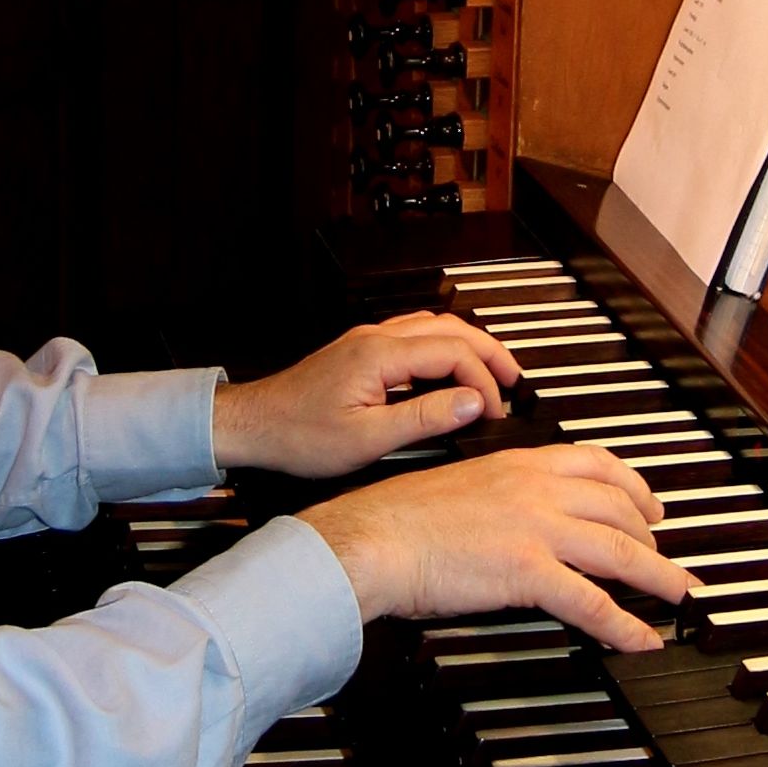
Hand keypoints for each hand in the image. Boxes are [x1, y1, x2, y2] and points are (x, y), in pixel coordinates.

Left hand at [212, 312, 522, 479]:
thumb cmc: (298, 435)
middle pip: (451, 330)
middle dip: (488, 353)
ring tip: (491, 372)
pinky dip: (443, 348)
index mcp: (380, 355)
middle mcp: (375, 338)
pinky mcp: (360, 350)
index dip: (482, 381)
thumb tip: (471, 403)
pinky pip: (414, 335)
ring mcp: (367, 340)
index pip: (452, 354)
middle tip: (514, 380)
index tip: (493, 411)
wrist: (254, 425)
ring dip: (468, 347)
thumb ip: (425, 418)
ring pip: (434, 327)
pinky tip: (449, 368)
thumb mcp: (368, 439)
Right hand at [304, 444, 692, 651]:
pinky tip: (641, 639)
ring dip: (659, 578)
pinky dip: (624, 624)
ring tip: (679, 597)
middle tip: (665, 559)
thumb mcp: (459, 485)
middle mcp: (537, 489)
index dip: (635, 486)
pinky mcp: (528, 570)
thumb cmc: (398, 519)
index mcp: (519, 463)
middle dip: (653, 536)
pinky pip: (592, 601)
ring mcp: (537, 528)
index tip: (650, 504)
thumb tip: (514, 517)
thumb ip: (498, 495)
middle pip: (620, 508)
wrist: (373, 537)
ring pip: (621, 551)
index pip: (597, 463)